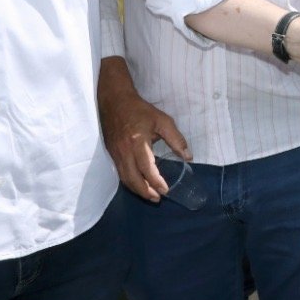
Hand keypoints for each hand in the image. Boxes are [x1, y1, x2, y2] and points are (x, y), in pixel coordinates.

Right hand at [98, 72, 189, 202]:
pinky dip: (130, 182)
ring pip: (125, 178)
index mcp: (138, 142)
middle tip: (158, 198)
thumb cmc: (140, 111)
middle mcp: (124, 151)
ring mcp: (115, 154)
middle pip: (133, 178)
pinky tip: (139, 185)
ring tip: (150, 195)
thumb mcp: (163, 121)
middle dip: (145, 191)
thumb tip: (188, 157)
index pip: (147, 168)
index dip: (156, 181)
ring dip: (137, 190)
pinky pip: (120, 173)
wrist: (114, 101)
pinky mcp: (111, 154)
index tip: (166, 190)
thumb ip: (176, 139)